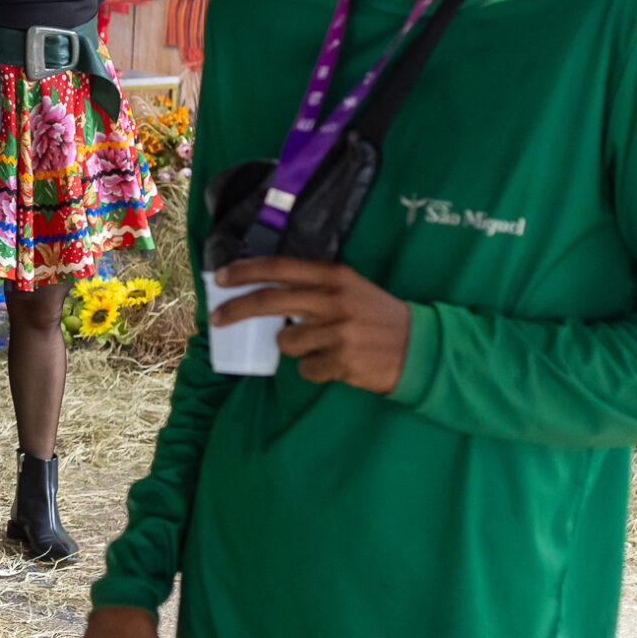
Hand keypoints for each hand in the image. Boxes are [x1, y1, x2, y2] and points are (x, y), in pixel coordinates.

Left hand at [213, 257, 411, 392]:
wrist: (420, 347)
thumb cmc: (377, 316)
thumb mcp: (350, 289)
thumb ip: (314, 287)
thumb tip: (263, 294)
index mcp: (334, 276)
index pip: (279, 268)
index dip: (245, 272)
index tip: (220, 278)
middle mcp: (334, 300)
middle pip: (269, 301)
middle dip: (236, 309)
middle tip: (216, 318)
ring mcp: (338, 332)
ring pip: (286, 343)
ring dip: (295, 348)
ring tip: (322, 346)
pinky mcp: (342, 361)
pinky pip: (306, 369)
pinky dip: (314, 369)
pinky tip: (337, 363)